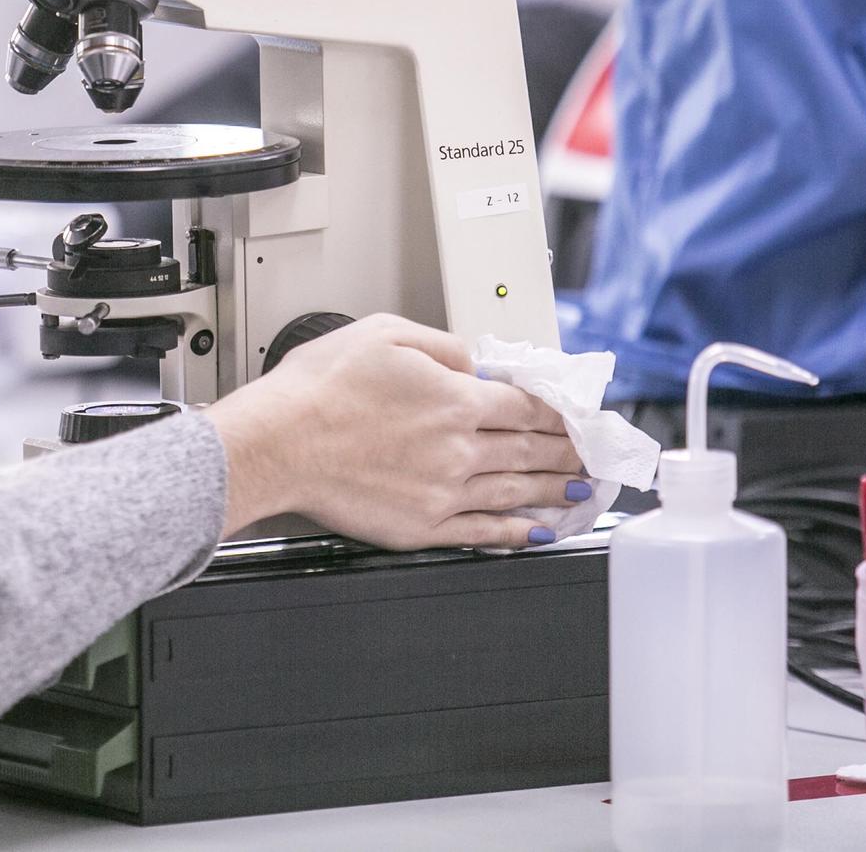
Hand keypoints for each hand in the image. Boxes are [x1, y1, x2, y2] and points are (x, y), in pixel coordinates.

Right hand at [204, 314, 583, 549]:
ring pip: (516, 490)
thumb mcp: (384, 334)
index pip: (526, 404)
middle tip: (590, 454)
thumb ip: (441, 345)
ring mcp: (443, 491)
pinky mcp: (422, 525)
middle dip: (567, 451)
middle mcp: (458, 448)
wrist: (275, 444)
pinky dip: (516, 532)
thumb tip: (474, 359)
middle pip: (531, 449)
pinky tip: (535, 530)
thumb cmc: (316, 391)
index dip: (558, 410)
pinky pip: (483, 531)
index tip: (575, 414)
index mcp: (455, 399)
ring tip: (578, 490)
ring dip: (554, 490)